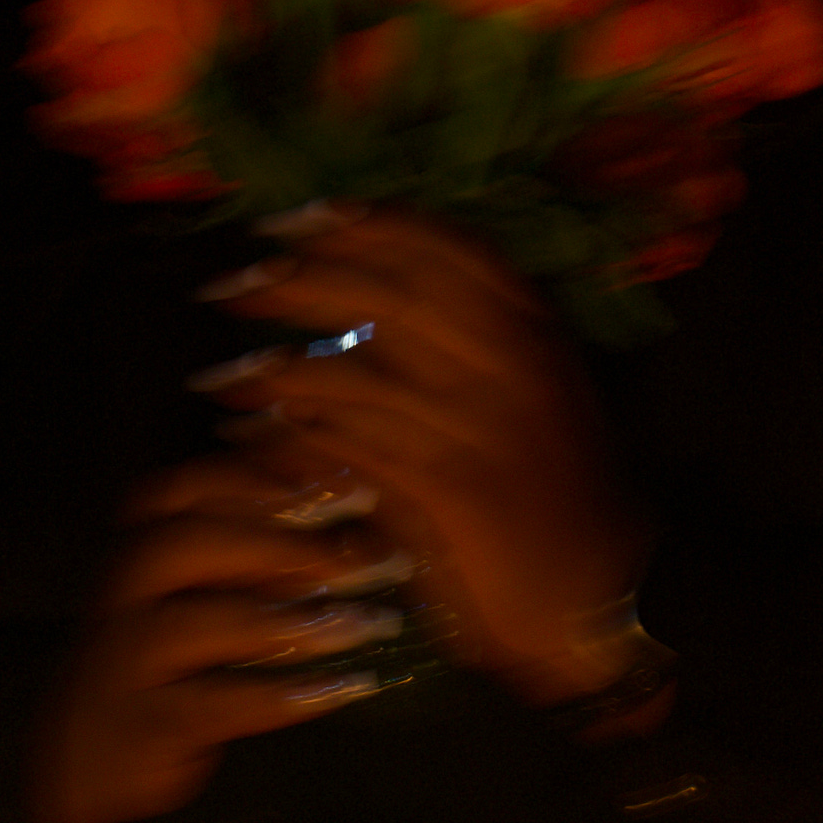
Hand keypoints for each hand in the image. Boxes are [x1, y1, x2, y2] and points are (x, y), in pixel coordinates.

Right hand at [26, 454, 404, 822]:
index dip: (272, 480)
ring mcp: (124, 656)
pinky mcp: (142, 723)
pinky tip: (342, 689)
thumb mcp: (209, 589)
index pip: (196, 486)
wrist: (86, 750)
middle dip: (281, 544)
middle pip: (188, 542)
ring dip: (289, 621)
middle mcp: (125, 588)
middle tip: (365, 561)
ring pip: (195, 623)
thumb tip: (364, 534)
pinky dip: (282, 695)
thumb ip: (265, 554)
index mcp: (146, 539)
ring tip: (366, 624)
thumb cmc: (172, 650)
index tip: (351, 488)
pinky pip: (212, 704)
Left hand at [192, 206, 659, 709]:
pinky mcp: (451, 488)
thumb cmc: (558, 504)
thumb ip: (468, 350)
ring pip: (358, 375)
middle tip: (235, 285)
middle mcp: (512, 366)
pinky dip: (294, 438)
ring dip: (278, 370)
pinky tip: (251, 433)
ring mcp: (483, 425)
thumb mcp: (534, 404)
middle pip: (389, 296)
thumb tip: (368, 311)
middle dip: (303, 281)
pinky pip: (350, 448)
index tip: (301, 216)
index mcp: (535, 334)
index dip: (368, 225)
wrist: (603, 606)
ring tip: (220, 373)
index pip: (446, 249)